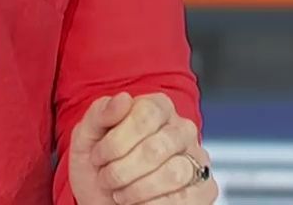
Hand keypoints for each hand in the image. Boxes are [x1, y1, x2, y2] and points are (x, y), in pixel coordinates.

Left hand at [67, 92, 214, 203]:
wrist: (103, 199)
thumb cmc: (99, 164)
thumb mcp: (87, 136)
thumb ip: (100, 113)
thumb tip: (123, 99)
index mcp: (158, 107)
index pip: (146, 114)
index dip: (117, 140)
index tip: (98, 155)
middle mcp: (182, 129)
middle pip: (156, 148)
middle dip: (121, 170)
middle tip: (107, 178)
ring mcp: (197, 159)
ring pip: (173, 173)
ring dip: (137, 189)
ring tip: (120, 193)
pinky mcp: (205, 189)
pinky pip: (186, 198)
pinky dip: (154, 204)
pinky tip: (138, 204)